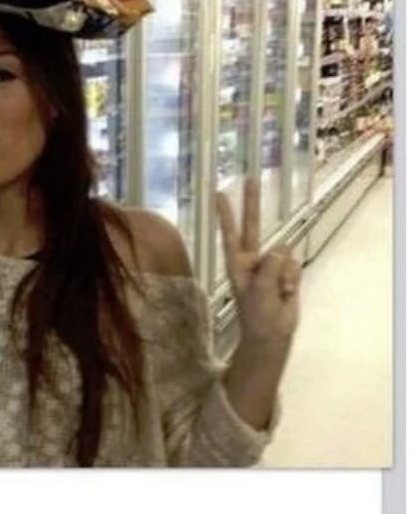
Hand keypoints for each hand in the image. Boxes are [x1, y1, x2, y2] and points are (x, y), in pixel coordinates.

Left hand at [216, 177, 300, 350]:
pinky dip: (293, 280)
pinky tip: (287, 293)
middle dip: (252, 203)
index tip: (219, 193)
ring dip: (285, 273)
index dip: (226, 214)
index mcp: (238, 263)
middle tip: (251, 178)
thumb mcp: (260, 290)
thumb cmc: (258, 314)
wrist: (272, 335)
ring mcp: (270, 265)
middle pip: (252, 225)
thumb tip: (282, 246)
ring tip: (279, 293)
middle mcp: (253, 259)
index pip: (230, 233)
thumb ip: (270, 267)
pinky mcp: (287, 273)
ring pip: (283, 252)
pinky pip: (294, 265)